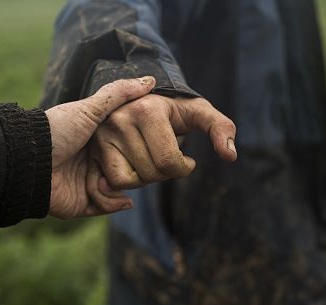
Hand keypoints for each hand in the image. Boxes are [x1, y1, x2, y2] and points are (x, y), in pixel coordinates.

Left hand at [45, 77, 155, 218]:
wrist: (30, 161)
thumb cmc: (57, 131)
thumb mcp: (90, 108)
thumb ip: (118, 94)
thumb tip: (150, 80)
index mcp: (97, 140)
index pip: (129, 147)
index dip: (143, 149)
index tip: (157, 149)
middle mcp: (94, 161)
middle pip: (127, 170)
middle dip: (138, 173)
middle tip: (146, 171)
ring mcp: (88, 182)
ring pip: (120, 190)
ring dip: (123, 188)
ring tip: (120, 184)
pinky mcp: (83, 202)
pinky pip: (106, 207)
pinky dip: (114, 203)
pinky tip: (122, 199)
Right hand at [86, 94, 236, 211]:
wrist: (140, 100)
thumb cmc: (174, 110)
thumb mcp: (200, 113)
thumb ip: (221, 127)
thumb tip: (230, 155)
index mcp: (148, 110)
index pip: (169, 162)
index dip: (184, 168)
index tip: (187, 160)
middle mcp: (120, 120)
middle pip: (151, 174)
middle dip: (165, 173)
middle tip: (166, 157)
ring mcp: (103, 134)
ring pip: (132, 181)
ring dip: (148, 177)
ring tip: (151, 159)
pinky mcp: (95, 148)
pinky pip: (114, 183)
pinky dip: (129, 182)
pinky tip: (136, 168)